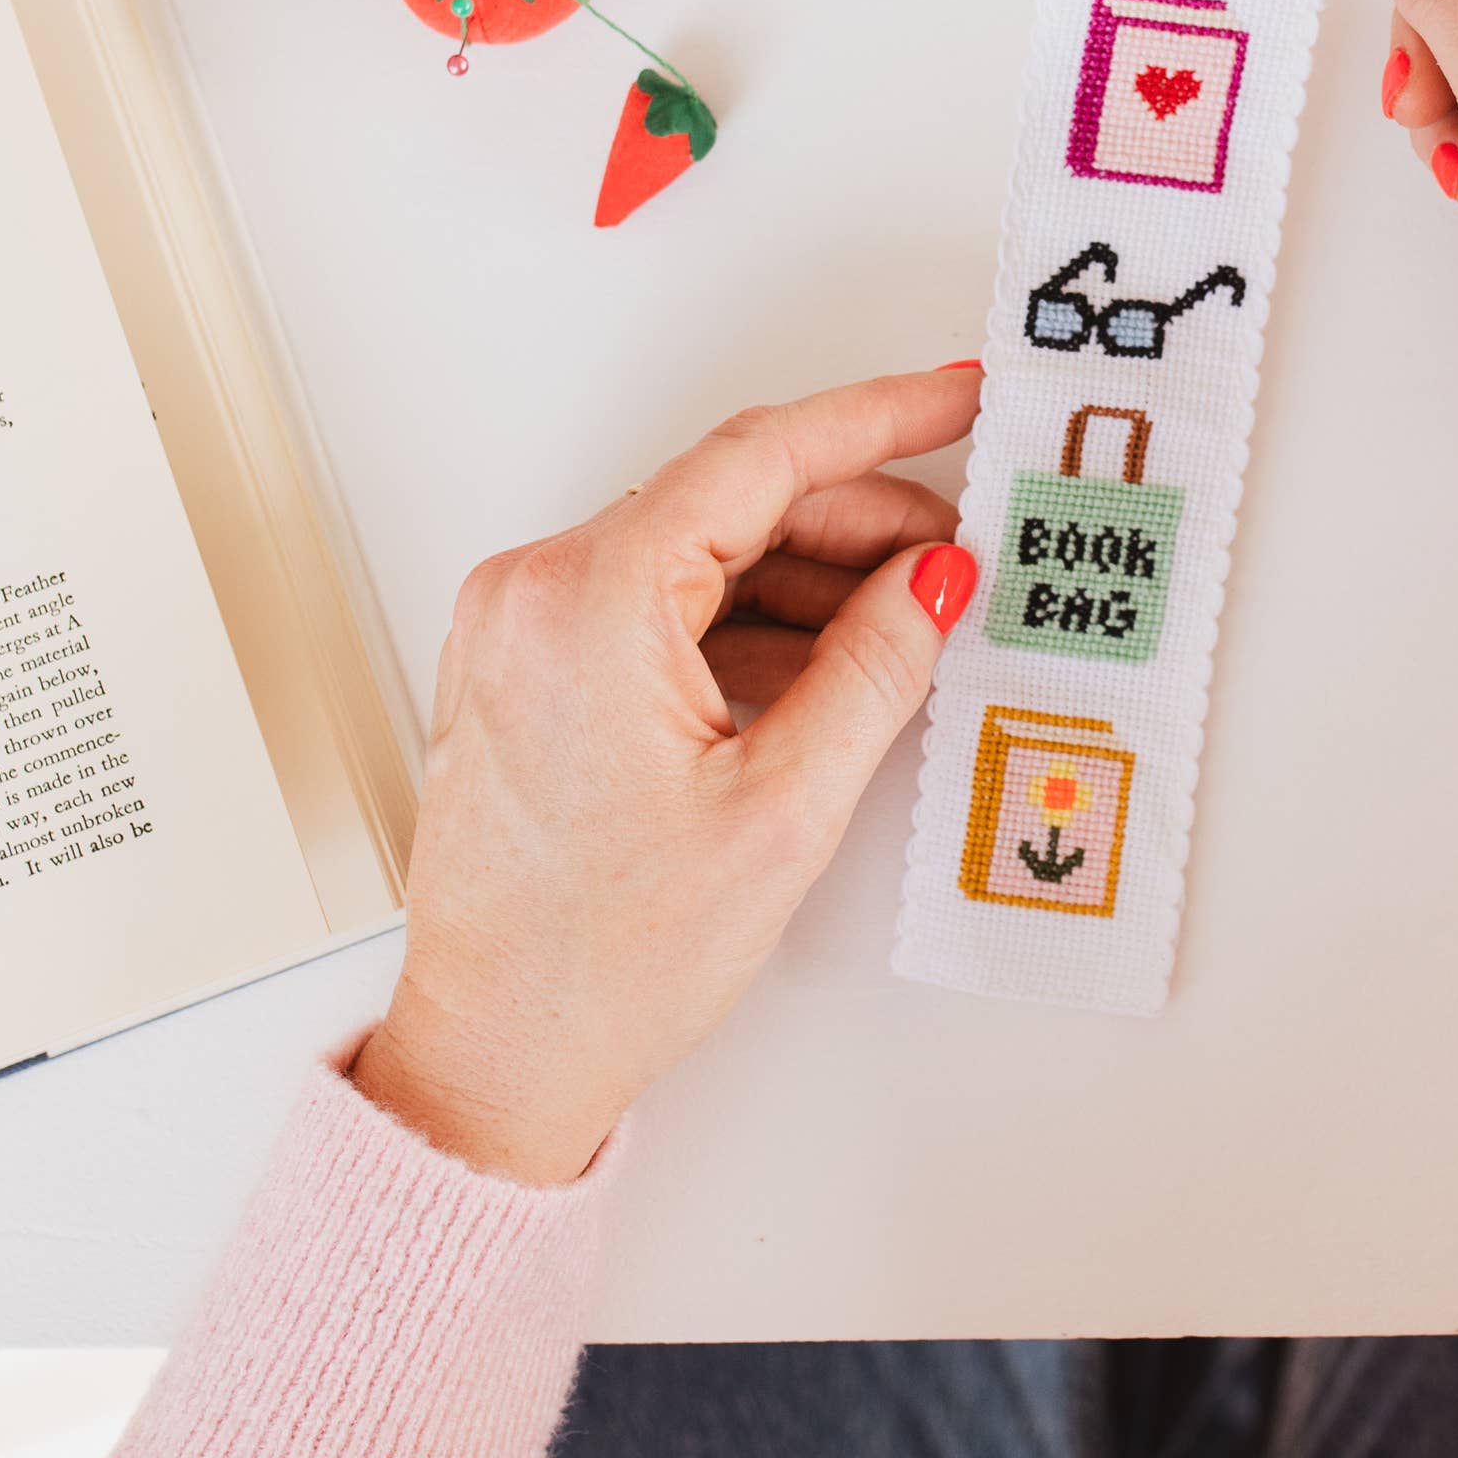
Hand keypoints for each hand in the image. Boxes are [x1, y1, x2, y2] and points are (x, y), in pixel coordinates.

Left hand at [351, 366, 982, 1183]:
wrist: (494, 1058)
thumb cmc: (601, 961)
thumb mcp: (782, 808)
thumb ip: (875, 668)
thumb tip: (935, 578)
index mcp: (588, 599)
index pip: (757, 457)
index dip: (876, 420)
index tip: (953, 399)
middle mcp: (537, 590)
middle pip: (727, 501)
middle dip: (856, 517)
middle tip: (962, 549)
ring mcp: (523, 629)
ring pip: (697, 554)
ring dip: (808, 575)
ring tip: (913, 620)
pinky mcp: (530, 673)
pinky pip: (657, 607)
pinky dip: (748, 622)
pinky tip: (831, 664)